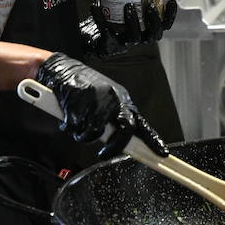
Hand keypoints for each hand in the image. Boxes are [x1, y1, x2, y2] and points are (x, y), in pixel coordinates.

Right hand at [32, 52, 169, 158]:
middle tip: (103, 154)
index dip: (152, 140)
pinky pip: (76, 127)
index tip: (162, 155)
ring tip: (78, 127)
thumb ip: (115, 118)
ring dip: (83, 136)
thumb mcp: (106, 99)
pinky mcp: (78, 103)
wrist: (61, 70)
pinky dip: (69, 128)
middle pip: (124, 130)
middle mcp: (113, 99)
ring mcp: (96, 101)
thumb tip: (126, 140)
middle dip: (113, 147)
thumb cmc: (84, 87)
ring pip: (95, 133)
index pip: (141, 123)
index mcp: (122, 99)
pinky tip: (67, 118)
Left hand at [80, 0, 177, 56]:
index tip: (170, 0)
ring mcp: (124, 43)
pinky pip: (105, 31)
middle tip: (149, 5)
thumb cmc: (112, 16)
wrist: (92, 35)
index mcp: (147, 30)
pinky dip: (99, 17)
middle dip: (154, 20)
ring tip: (128, 6)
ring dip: (133, 21)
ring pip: (135, 36)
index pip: (164, 25)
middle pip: (154, 34)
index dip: (170, 15)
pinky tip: (94, 6)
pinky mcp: (108, 45)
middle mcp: (139, 38)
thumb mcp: (124, 3)